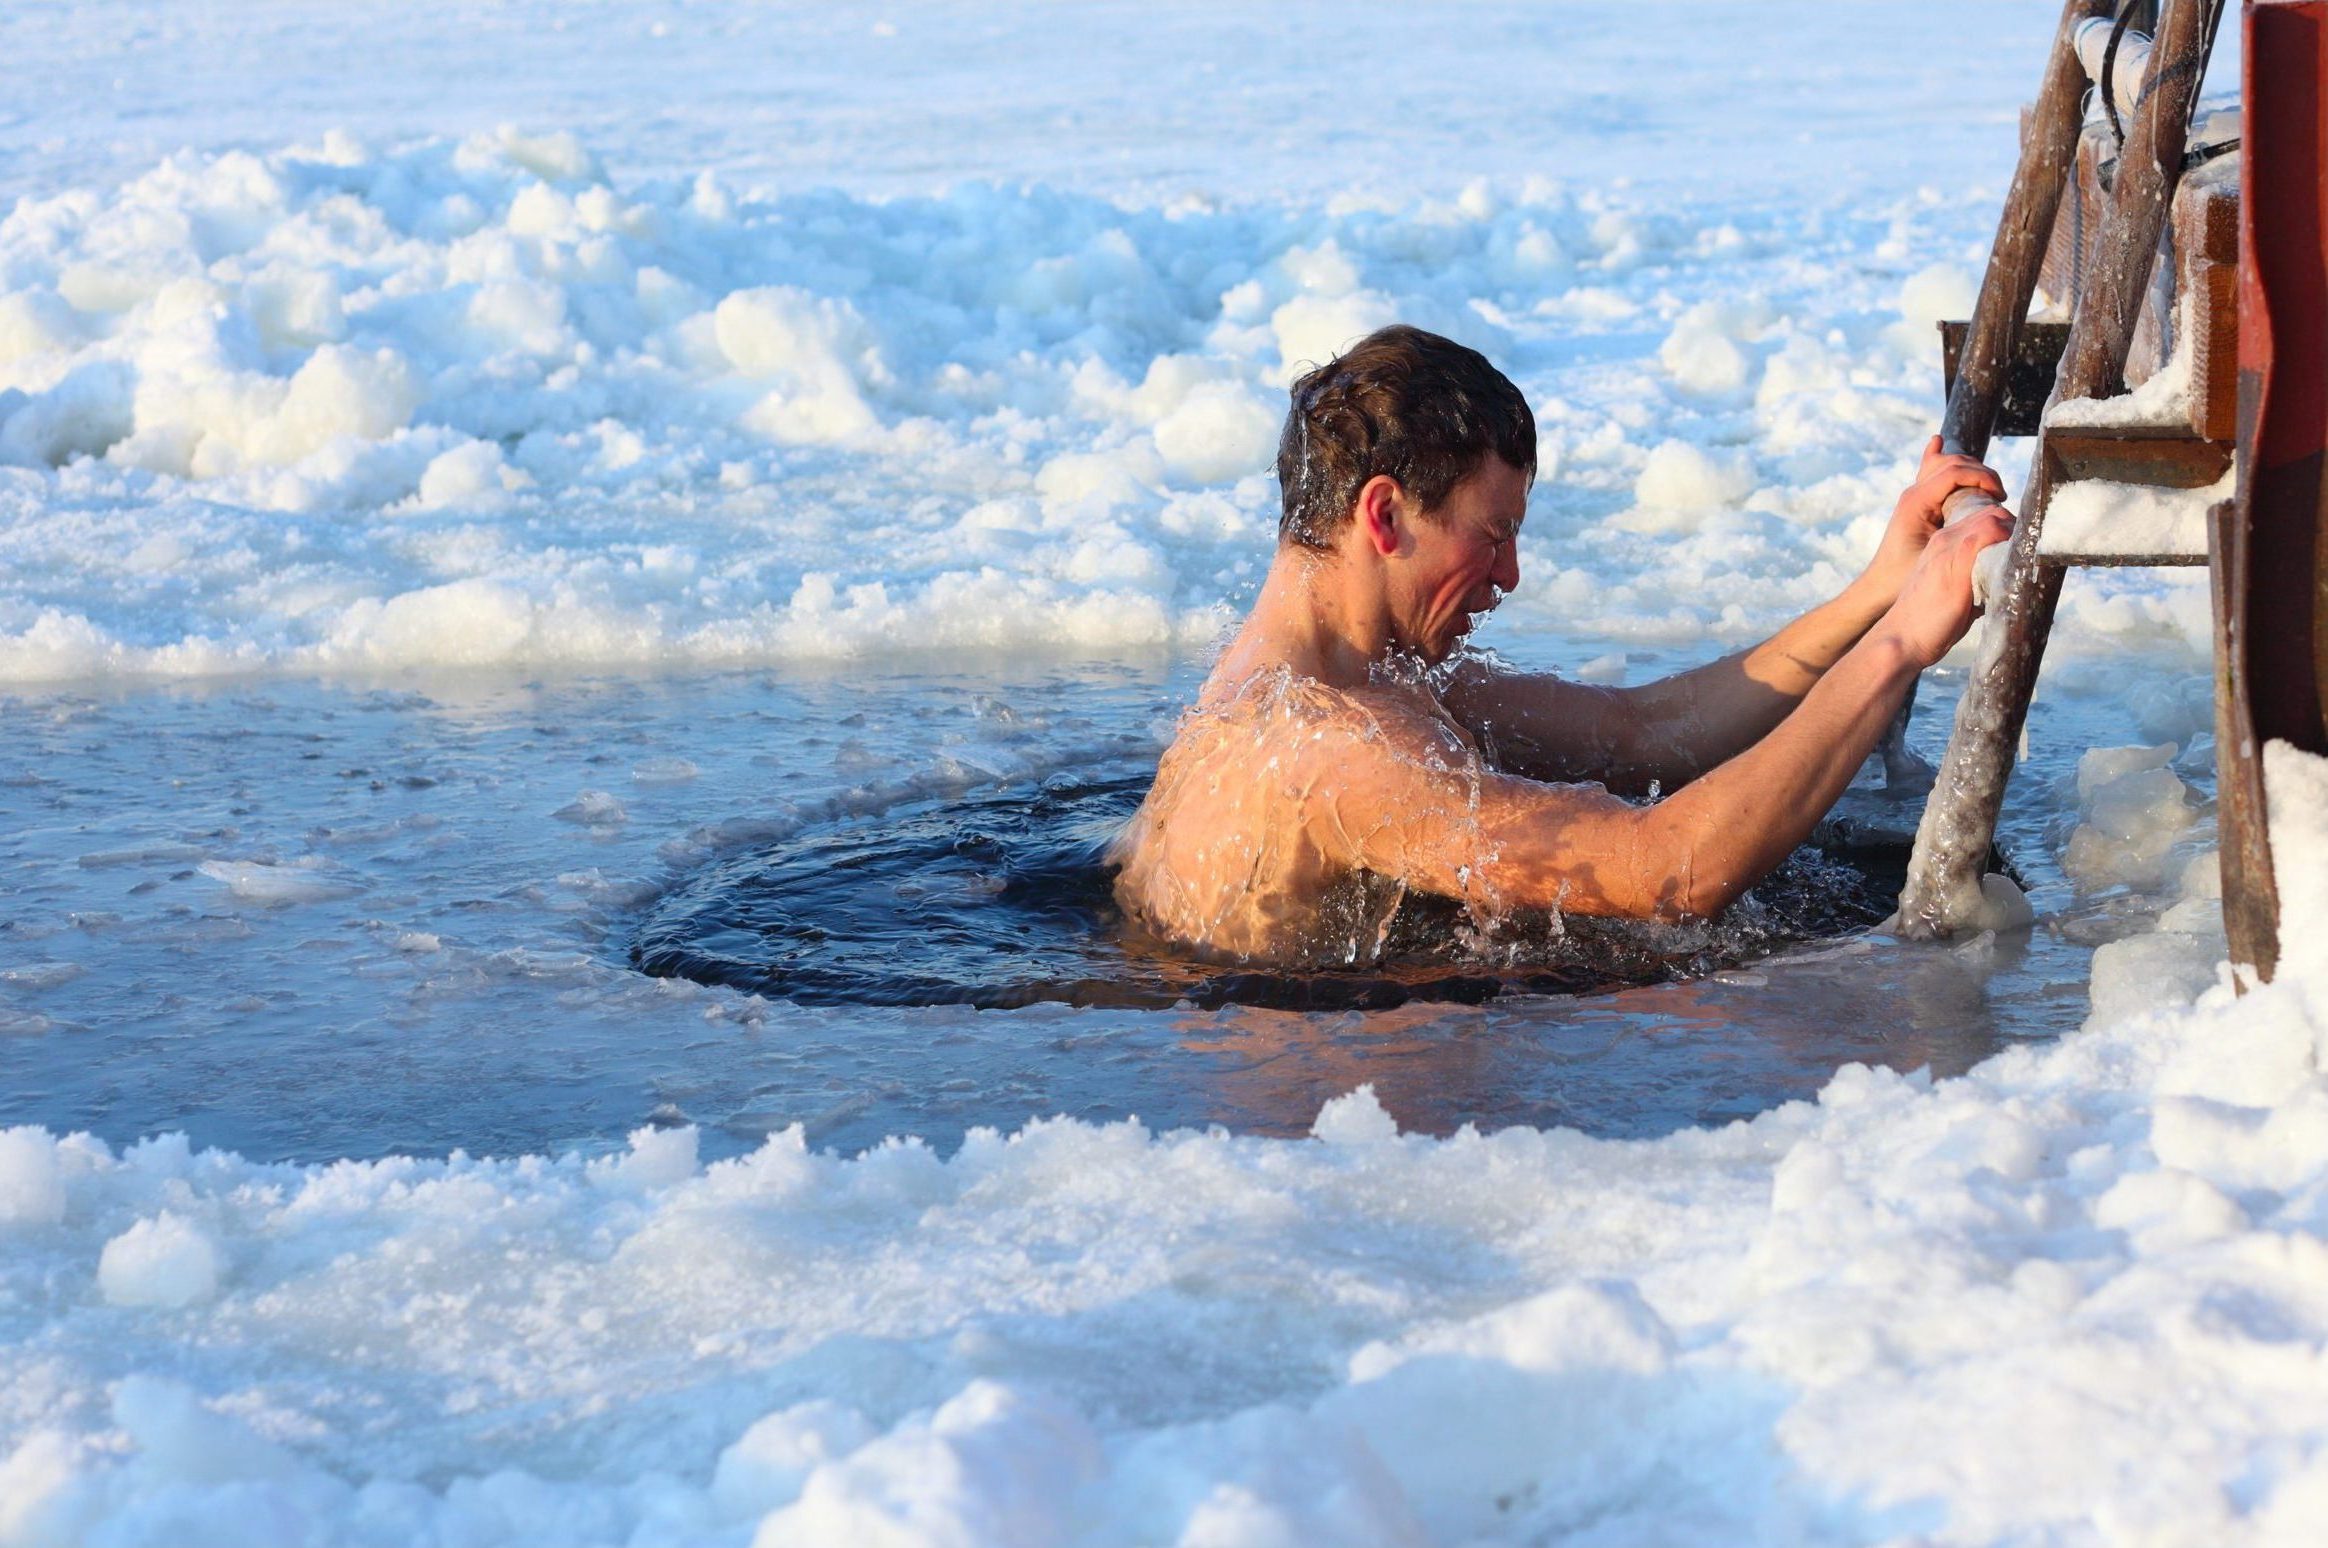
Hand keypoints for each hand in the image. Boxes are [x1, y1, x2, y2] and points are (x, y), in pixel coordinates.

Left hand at [1860, 436, 2007, 607]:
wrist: (1877, 589)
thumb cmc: (1904, 579)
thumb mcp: (1938, 559)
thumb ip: (1964, 537)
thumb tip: (1997, 519)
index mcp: (1916, 502)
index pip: (1955, 471)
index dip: (1984, 477)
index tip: (2001, 497)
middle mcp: (1913, 494)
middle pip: (1953, 462)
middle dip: (1981, 472)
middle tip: (1999, 497)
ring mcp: (1913, 497)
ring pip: (1944, 465)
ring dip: (1971, 470)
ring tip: (1990, 490)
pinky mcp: (1917, 505)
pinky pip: (1930, 474)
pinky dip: (1938, 458)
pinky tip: (1937, 442)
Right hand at [1876, 502, 2015, 667]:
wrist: (1902, 638)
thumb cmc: (1929, 624)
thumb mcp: (1952, 593)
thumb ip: (1974, 579)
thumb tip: (2003, 583)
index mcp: (1942, 545)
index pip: (1982, 518)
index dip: (2004, 528)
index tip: (2014, 551)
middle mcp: (1945, 540)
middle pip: (1992, 513)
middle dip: (2013, 529)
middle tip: (2022, 556)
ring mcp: (1950, 548)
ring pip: (1994, 518)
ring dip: (2013, 535)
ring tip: (2019, 563)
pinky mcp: (1958, 561)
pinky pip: (1992, 532)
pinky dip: (2009, 542)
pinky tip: (2014, 565)